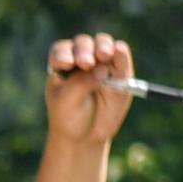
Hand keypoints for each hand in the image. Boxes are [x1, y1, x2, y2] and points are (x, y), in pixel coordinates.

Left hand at [41, 33, 137, 167]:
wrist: (85, 137)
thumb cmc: (69, 117)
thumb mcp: (67, 101)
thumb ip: (81, 83)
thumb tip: (102, 68)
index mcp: (61, 64)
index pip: (61, 50)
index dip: (63, 53)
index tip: (66, 63)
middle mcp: (81, 58)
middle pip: (83, 44)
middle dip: (84, 51)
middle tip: (86, 63)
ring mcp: (101, 63)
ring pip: (103, 44)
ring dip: (103, 46)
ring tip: (103, 55)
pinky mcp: (120, 72)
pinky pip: (121, 58)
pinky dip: (121, 53)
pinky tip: (119, 50)